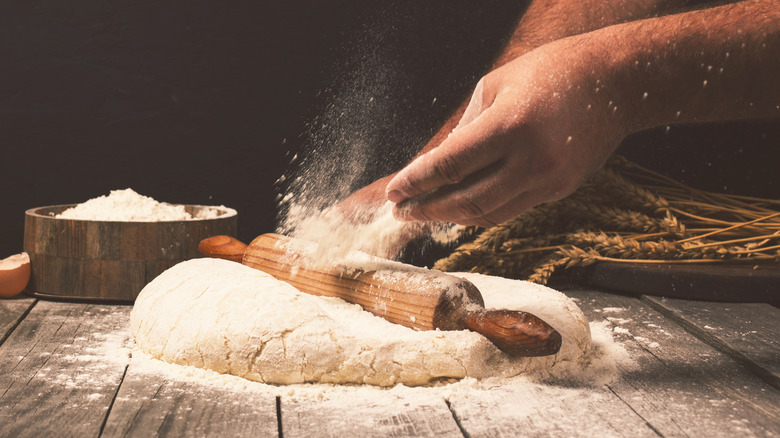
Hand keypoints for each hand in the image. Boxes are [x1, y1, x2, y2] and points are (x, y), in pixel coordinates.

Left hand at [385, 39, 625, 226]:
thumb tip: (436, 165)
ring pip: (488, 214)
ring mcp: (549, 180)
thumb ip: (464, 129)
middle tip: (401, 211)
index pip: (450, 164)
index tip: (394, 191)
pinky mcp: (560, 190)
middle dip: (427, 209)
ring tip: (425, 213)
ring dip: (451, 217)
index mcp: (510, 125)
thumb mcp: (495, 86)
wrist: (614, 83)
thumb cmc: (549, 73)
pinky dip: (481, 211)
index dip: (417, 182)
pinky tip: (459, 206)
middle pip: (465, 200)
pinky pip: (511, 209)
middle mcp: (531, 160)